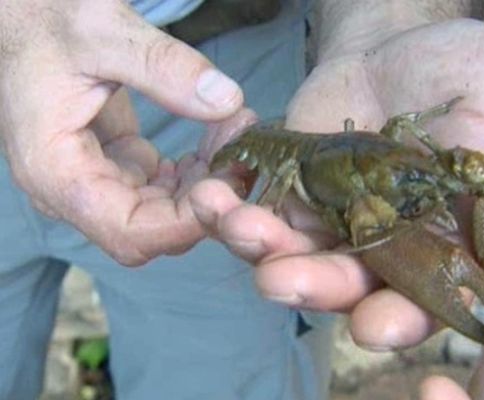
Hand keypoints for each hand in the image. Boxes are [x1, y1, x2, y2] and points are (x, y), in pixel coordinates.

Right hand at [0, 0, 247, 264]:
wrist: (24, 18)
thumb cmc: (45, 21)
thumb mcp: (101, 31)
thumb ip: (163, 66)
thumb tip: (227, 100)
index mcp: (56, 173)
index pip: (129, 231)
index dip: (186, 222)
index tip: (231, 184)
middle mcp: (74, 191)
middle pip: (152, 230)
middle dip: (206, 201)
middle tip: (245, 154)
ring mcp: (96, 181)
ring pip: (164, 212)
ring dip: (208, 184)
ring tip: (236, 133)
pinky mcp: (116, 167)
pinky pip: (164, 188)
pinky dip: (196, 171)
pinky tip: (216, 137)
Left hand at [192, 10, 483, 347]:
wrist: (398, 42)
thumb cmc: (463, 64)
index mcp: (448, 237)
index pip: (432, 293)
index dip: (407, 315)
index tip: (378, 326)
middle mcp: (389, 242)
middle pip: (353, 283)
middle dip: (317, 286)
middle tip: (280, 281)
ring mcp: (336, 219)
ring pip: (299, 252)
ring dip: (263, 247)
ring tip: (234, 224)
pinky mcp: (294, 190)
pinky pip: (263, 208)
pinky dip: (237, 204)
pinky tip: (214, 192)